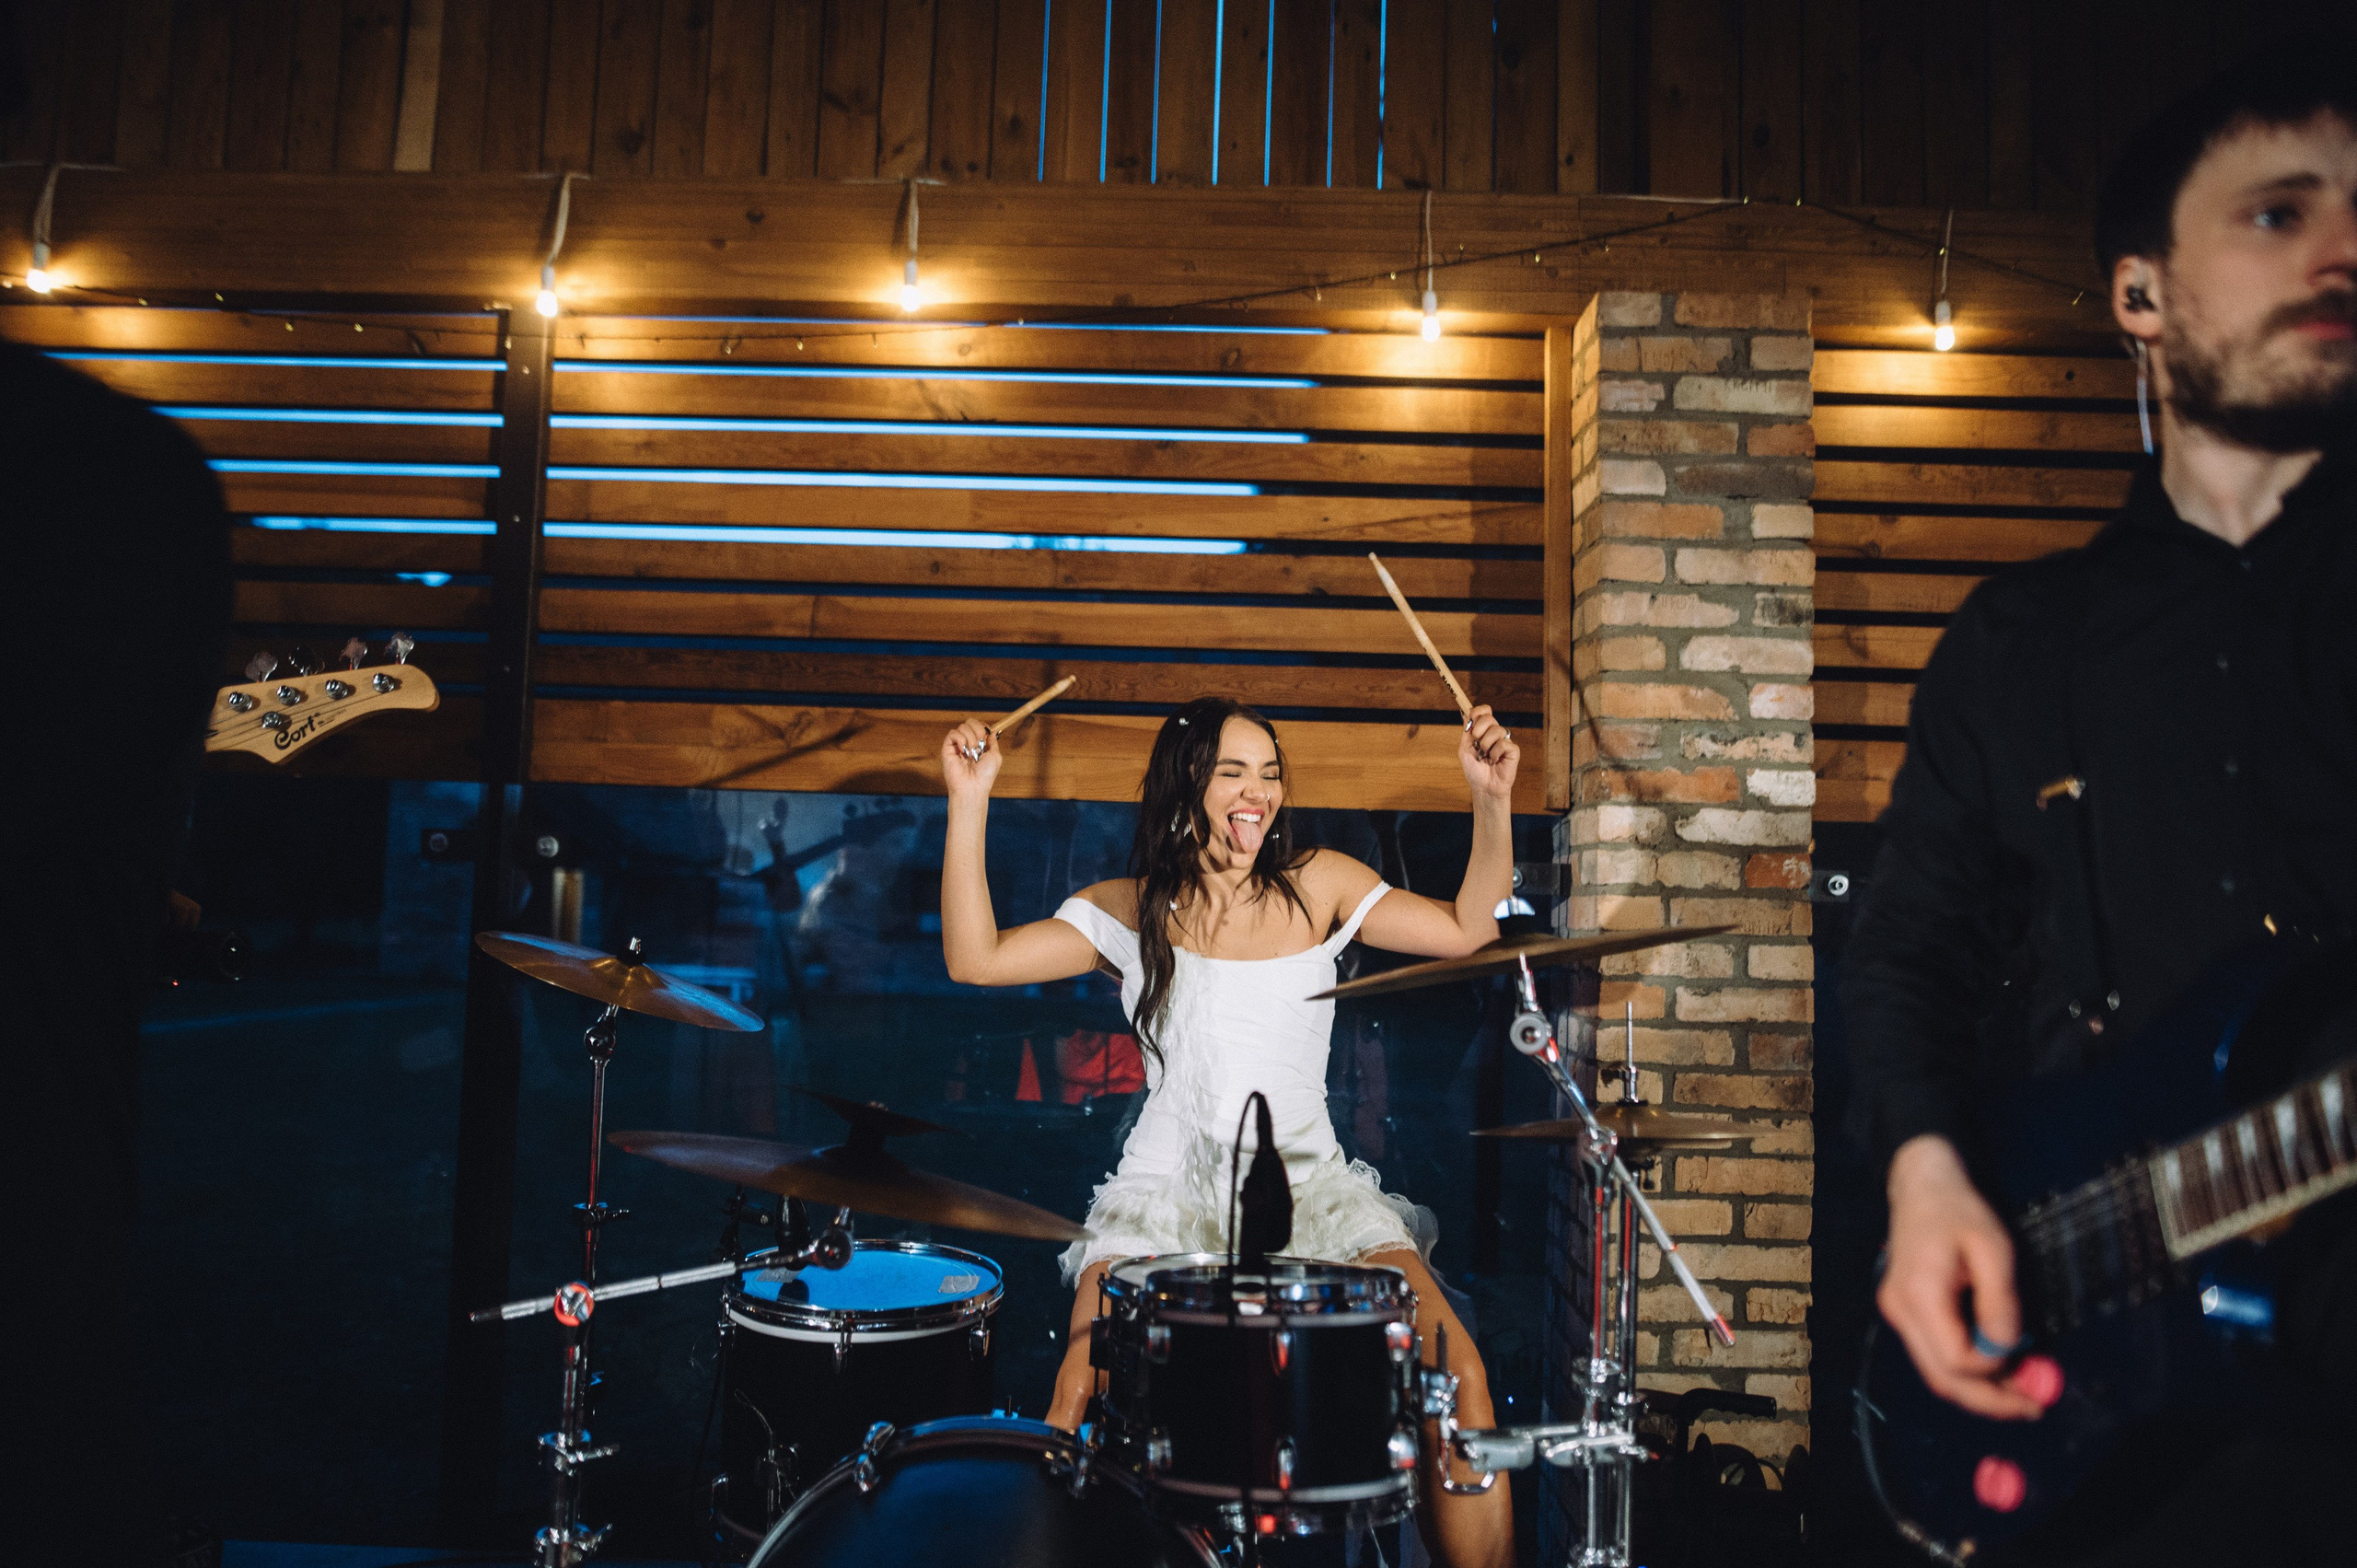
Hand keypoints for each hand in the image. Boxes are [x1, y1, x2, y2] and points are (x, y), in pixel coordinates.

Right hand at [942, 719, 1001, 797]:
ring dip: (971, 738)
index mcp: (979, 745)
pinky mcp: (947, 748)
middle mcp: (968, 743)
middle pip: (970, 722)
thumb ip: (993, 742)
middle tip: (980, 746)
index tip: (986, 737)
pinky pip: (953, 733)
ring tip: (972, 753)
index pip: (978, 725)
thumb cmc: (985, 775)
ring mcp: (957, 745)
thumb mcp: (995, 756)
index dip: (983, 727)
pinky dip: (960, 739)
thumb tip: (990, 731)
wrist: (973, 786)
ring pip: (963, 727)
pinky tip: (963, 751)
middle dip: (978, 731)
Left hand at [1459, 704, 1519, 800]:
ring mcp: (1505, 741)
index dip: (1478, 711)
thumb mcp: (1464, 750)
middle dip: (1479, 729)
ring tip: (1485, 756)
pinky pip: (1503, 744)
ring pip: (1497, 730)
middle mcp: (1494, 734)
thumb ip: (1466, 733)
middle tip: (1476, 743)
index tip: (1471, 718)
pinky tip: (1495, 761)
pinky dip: (1495, 753)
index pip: (1484, 711)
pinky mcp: (1513, 750)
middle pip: (1489, 717)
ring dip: (1486, 745)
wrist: (1483, 787)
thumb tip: (1467, 714)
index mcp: (1483, 731)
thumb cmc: (1475, 770)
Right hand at [1879, 1136, 2044, 1420]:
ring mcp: (1897, 1314)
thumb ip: (2000, 1303)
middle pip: (1941, 1377)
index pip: (1957, 1359)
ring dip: (1978, 1390)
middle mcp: (1900, 1312)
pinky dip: (1965, 1370)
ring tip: (2019, 1395)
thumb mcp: (1993, 1249)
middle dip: (1988, 1400)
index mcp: (1919, 1294)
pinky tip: (1995, 1369)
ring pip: (1935, 1372)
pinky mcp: (1903, 1312)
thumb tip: (2009, 1352)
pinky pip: (1933, 1354)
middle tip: (2032, 1408)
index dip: (1997, 1371)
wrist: (1922, 1185)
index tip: (2033, 1368)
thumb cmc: (1960, 1210)